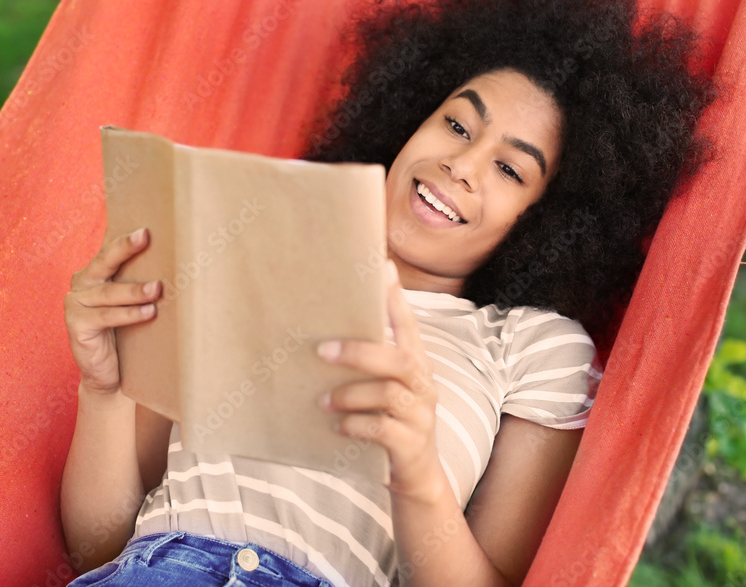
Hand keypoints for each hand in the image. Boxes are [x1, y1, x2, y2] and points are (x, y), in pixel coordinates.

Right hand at [64, 228, 161, 394]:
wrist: (109, 373)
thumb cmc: (126, 334)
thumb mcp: (131, 303)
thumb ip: (141, 282)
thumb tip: (180, 262)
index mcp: (95, 272)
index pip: (110, 249)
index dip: (125, 238)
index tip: (146, 227)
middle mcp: (81, 282)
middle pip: (104, 261)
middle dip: (125, 247)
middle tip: (145, 236)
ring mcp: (74, 303)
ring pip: (109, 292)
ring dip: (135, 290)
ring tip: (158, 289)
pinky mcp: (76, 324)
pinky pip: (105, 316)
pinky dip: (129, 314)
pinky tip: (149, 313)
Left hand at [318, 260, 445, 500]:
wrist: (414, 477)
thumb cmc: (390, 421)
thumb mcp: (384, 387)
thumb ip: (368, 360)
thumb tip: (323, 332)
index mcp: (415, 363)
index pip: (408, 324)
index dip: (396, 298)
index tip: (383, 268)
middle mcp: (423, 384)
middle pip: (398, 358)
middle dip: (358, 352)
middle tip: (321, 352)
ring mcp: (420, 415)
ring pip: (388, 394)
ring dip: (349, 394)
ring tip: (322, 400)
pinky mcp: (411, 444)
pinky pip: (382, 430)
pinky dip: (355, 425)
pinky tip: (337, 426)